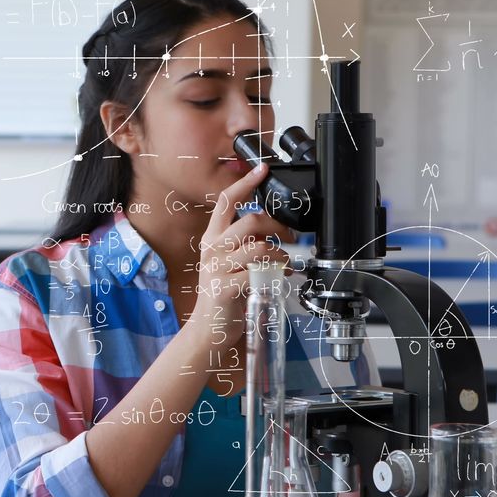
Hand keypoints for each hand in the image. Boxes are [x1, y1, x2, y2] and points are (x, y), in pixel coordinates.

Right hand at [188, 163, 293, 347]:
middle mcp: (212, 249)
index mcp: (212, 238)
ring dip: (280, 254)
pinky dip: (276, 274)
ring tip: (285, 262)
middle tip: (288, 238)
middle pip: (250, 221)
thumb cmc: (224, 294)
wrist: (208, 328)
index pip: (226, 201)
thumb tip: (273, 229)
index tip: (262, 169)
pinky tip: (280, 278)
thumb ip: (245, 243)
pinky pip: (257, 273)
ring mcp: (217, 268)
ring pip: (259, 246)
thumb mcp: (229, 262)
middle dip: (278, 226)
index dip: (245, 183)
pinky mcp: (225, 287)